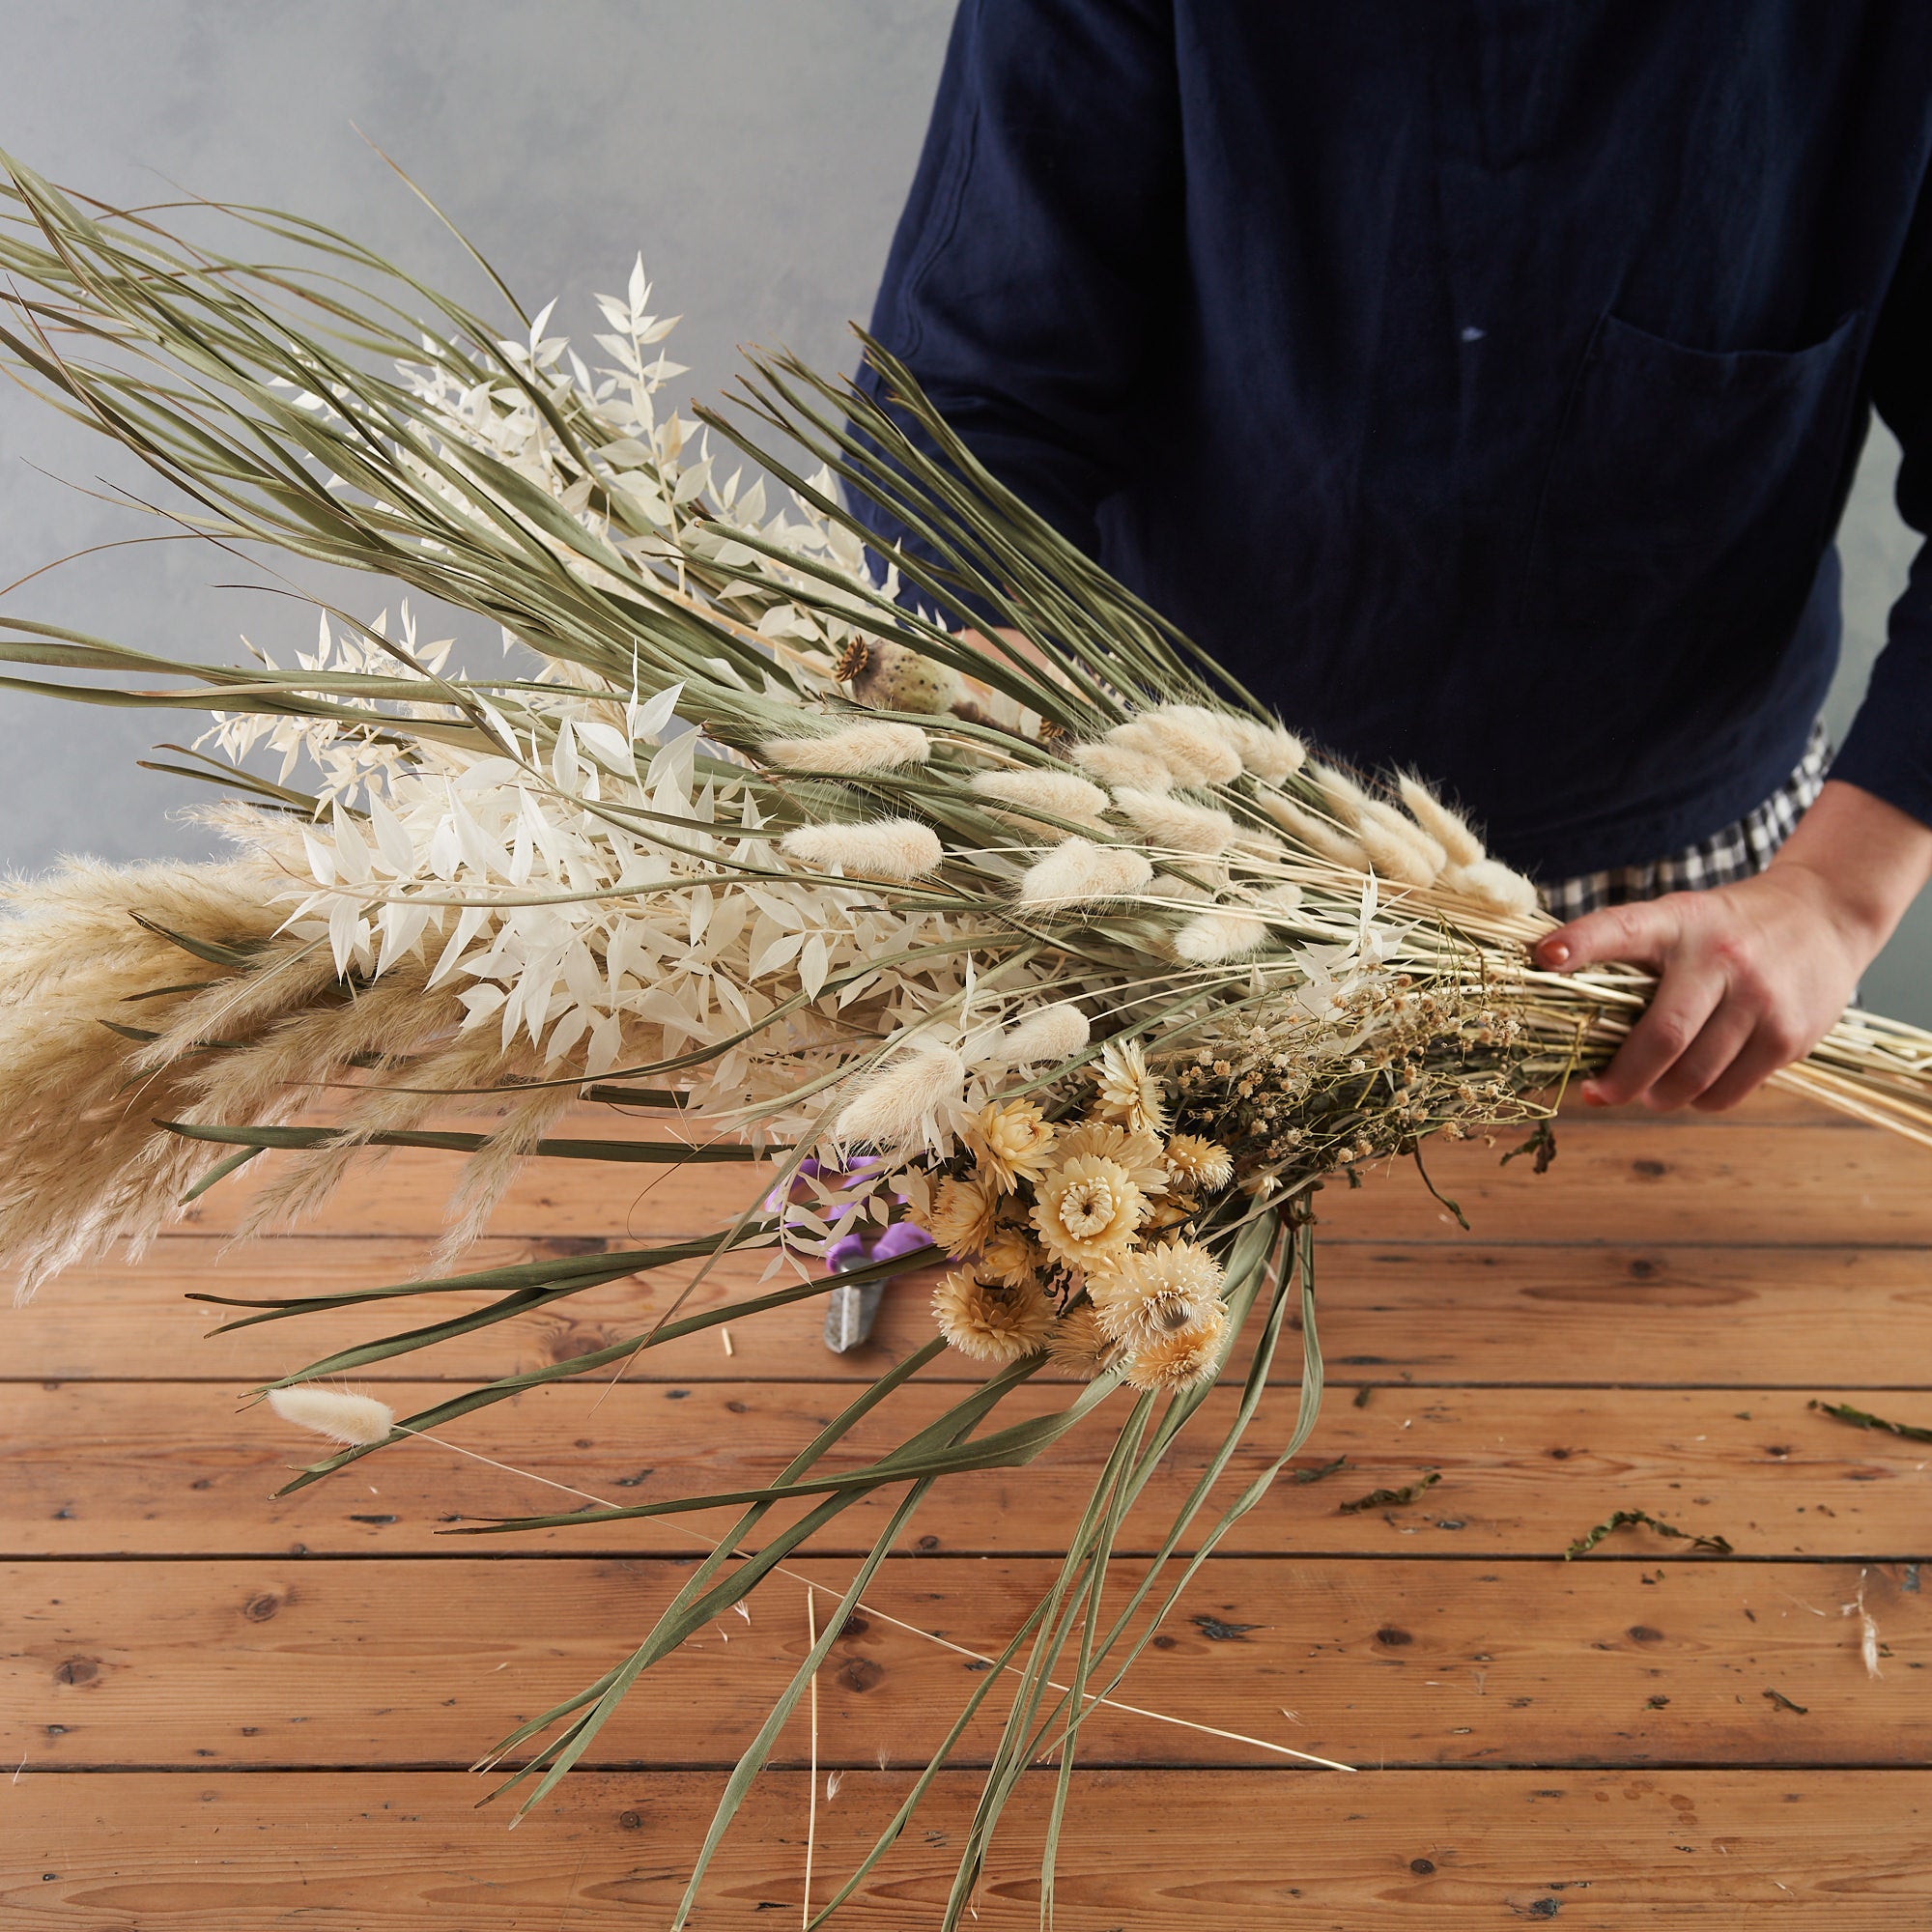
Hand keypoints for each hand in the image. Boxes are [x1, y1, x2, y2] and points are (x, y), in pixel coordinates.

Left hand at [1533, 780, 1931, 1111]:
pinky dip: (1700, 1100)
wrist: (1824, 917)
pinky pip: (1729, 1090)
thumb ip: (1632, 953)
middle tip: (1598, 1093)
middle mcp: (1720, 958)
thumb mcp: (1681, 919)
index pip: (1623, 928)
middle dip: (1622, 1078)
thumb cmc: (1727, 929)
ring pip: (1694, 1074)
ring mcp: (1760, 998)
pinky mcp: (1790, 1035)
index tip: (1544, 958)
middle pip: (1663, 1036)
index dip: (1581, 942)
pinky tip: (1692, 1089)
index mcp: (1678, 922)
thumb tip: (1567, 1008)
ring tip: (1648, 1094)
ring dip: (1660, 1096)